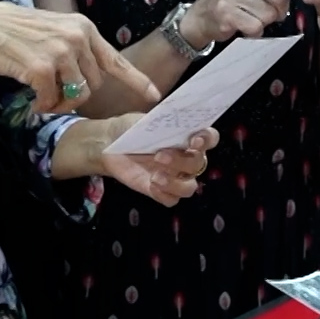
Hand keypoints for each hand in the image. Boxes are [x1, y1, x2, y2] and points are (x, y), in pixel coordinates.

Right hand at [0, 1, 161, 112]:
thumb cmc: (18, 32)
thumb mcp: (57, 31)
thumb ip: (77, 49)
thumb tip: (91, 79)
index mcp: (85, 29)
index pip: (115, 60)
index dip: (136, 81)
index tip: (154, 96)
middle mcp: (78, 38)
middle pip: (94, 84)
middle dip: (78, 96)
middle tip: (56, 95)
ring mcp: (61, 52)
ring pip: (77, 95)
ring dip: (61, 104)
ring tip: (45, 98)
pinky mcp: (42, 68)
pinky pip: (52, 100)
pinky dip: (43, 105)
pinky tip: (32, 99)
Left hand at [99, 119, 220, 206]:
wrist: (109, 144)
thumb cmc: (131, 128)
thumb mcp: (145, 119)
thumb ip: (162, 121)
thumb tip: (173, 118)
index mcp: (188, 137)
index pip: (210, 138)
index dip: (207, 140)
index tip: (194, 140)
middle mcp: (186, 158)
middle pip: (198, 164)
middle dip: (181, 161)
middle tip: (159, 155)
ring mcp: (175, 176)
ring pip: (189, 187)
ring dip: (175, 183)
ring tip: (155, 176)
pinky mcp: (161, 191)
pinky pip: (171, 199)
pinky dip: (163, 194)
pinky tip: (151, 184)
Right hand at [183, 0, 288, 48]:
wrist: (199, 18)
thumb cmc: (228, 2)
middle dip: (276, 9)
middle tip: (265, 12)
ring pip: (268, 15)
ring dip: (263, 22)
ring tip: (250, 18)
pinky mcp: (227, 14)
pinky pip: (255, 27)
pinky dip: (253, 32)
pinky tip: (243, 26)